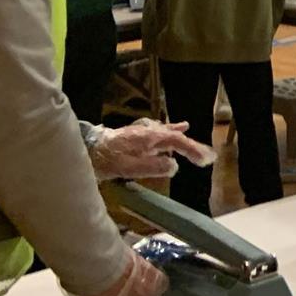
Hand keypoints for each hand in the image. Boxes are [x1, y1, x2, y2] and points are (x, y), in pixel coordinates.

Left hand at [87, 119, 214, 180]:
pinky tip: (179, 127)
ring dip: (185, 141)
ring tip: (199, 147)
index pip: (177, 142)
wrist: (86, 149)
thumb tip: (175, 166)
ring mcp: (143, 132)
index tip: (206, 161)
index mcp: (150, 138)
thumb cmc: (107, 160)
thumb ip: (153, 166)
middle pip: (176, 137)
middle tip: (209, 157)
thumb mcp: (130, 168)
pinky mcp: (137, 135)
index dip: (193, 150)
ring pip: (169, 134)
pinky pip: (160, 130)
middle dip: (193, 146)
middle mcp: (149, 132)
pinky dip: (172, 130)